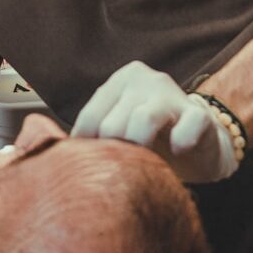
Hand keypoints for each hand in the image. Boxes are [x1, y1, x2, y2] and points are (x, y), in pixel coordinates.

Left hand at [71, 61, 238, 182]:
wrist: (201, 144)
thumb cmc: (152, 139)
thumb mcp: (120, 130)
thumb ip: (94, 135)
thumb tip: (52, 153)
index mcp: (120, 81)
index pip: (90, 117)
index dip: (88, 149)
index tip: (93, 169)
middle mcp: (144, 80)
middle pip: (113, 123)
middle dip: (114, 153)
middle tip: (122, 172)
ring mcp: (172, 94)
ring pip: (144, 119)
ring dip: (139, 148)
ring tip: (145, 164)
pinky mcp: (199, 114)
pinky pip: (189, 126)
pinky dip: (181, 141)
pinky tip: (177, 151)